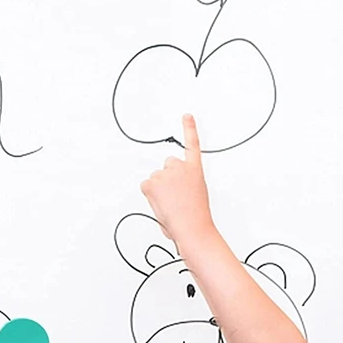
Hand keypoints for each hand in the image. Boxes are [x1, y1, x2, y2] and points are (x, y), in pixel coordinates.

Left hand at [140, 114, 213, 248]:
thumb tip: (171, 194)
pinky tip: (161, 203)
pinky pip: (146, 186)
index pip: (192, 144)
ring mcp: (165, 173)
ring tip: (170, 204)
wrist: (192, 227)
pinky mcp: (152, 182)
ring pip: (155, 178)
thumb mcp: (196, 196)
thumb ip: (184, 187)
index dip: (189, 128)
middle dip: (167, 178)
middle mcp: (180, 167)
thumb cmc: (196, 216)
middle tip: (174, 196)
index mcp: (195, 170)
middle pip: (167, 165)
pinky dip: (150, 195)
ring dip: (159, 190)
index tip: (187, 116)